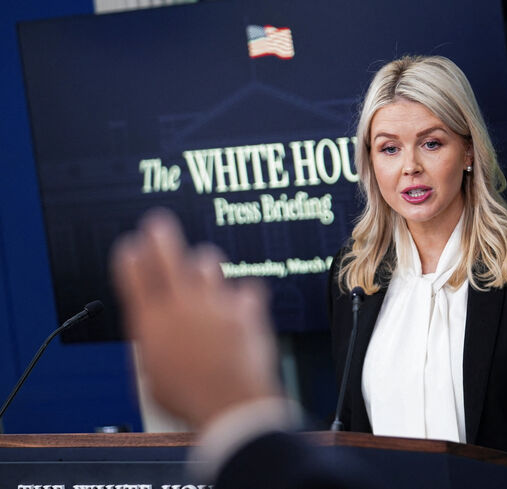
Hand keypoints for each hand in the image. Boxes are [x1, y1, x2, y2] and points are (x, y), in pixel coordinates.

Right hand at [111, 209, 281, 429]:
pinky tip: (241, 306)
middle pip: (167, 251)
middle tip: (158, 225)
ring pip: (208, 261)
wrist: (231, 405)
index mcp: (150, 321)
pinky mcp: (246, 308)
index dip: (130, 254)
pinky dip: (243, 296)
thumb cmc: (188, 399)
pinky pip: (246, 288)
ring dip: (204, 265)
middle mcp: (181, 304)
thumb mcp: (152, 375)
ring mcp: (215, 302)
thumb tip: (154, 333)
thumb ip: (152, 344)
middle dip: (160, 234)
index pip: (132, 271)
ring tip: (204, 273)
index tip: (131, 246)